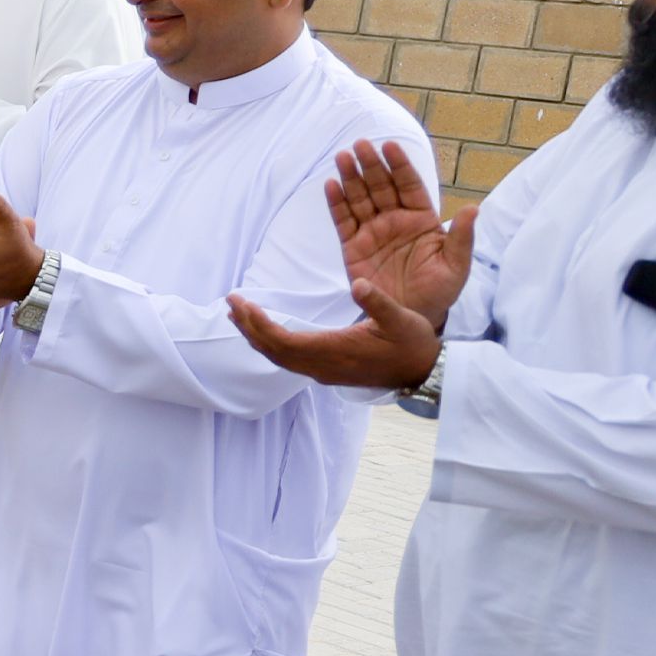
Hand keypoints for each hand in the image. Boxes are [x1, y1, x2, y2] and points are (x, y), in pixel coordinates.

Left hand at [228, 280, 442, 391]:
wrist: (424, 372)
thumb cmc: (413, 343)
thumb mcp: (401, 317)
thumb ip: (378, 301)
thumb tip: (359, 283)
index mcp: (334, 351)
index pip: (282, 341)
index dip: (258, 324)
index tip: (242, 303)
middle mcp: (322, 366)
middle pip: (272, 350)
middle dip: (248, 327)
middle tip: (230, 302)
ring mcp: (323, 371)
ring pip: (278, 357)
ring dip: (256, 336)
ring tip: (238, 314)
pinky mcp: (327, 371)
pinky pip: (289, 359)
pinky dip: (270, 344)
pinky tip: (265, 331)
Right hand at [327, 140, 475, 328]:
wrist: (411, 317)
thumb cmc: (439, 291)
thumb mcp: (456, 266)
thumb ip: (462, 237)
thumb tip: (473, 208)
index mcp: (422, 220)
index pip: (410, 186)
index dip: (400, 166)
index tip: (391, 147)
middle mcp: (395, 220)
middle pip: (381, 186)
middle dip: (372, 165)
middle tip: (361, 145)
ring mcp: (372, 232)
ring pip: (360, 198)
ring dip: (351, 177)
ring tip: (342, 157)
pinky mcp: (353, 247)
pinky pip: (343, 221)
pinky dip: (336, 203)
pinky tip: (331, 185)